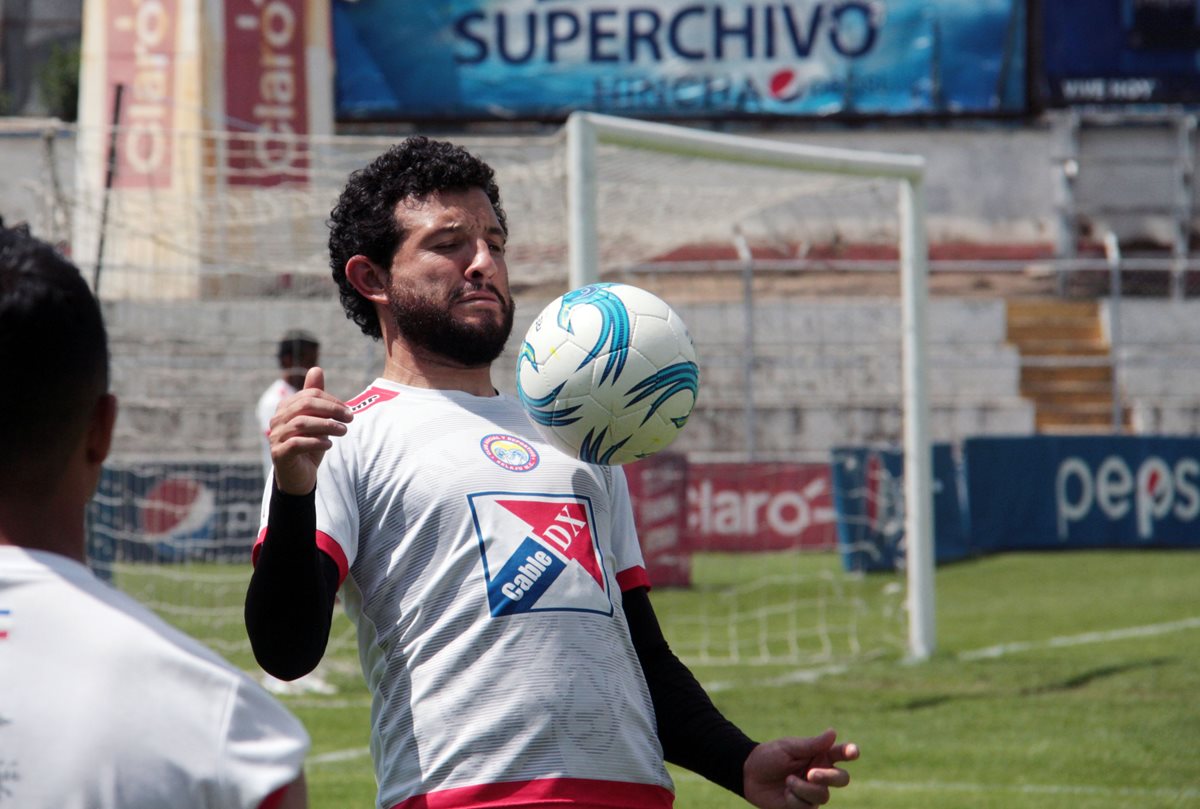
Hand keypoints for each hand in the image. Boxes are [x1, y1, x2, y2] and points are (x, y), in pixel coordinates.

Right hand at [268, 366, 351, 494]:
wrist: (299, 477)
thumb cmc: (310, 446)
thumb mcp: (317, 420)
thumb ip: (316, 397)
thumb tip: (316, 368)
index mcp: (286, 408)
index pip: (310, 395)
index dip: (331, 401)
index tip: (349, 412)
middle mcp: (277, 420)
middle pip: (304, 405)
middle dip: (331, 410)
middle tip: (350, 418)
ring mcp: (275, 437)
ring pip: (301, 424)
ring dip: (327, 426)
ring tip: (344, 431)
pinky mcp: (278, 454)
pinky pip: (297, 443)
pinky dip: (316, 442)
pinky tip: (329, 445)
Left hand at [743, 729, 858, 808]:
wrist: (748, 775)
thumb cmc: (769, 756)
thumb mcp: (788, 747)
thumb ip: (812, 744)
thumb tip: (833, 732)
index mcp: (820, 755)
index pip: (841, 753)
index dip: (850, 752)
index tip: (854, 752)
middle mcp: (821, 774)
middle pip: (842, 779)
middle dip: (829, 777)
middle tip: (811, 774)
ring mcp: (814, 792)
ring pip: (823, 795)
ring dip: (804, 788)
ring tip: (788, 781)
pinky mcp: (804, 807)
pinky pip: (808, 807)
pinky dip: (795, 799)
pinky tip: (785, 794)